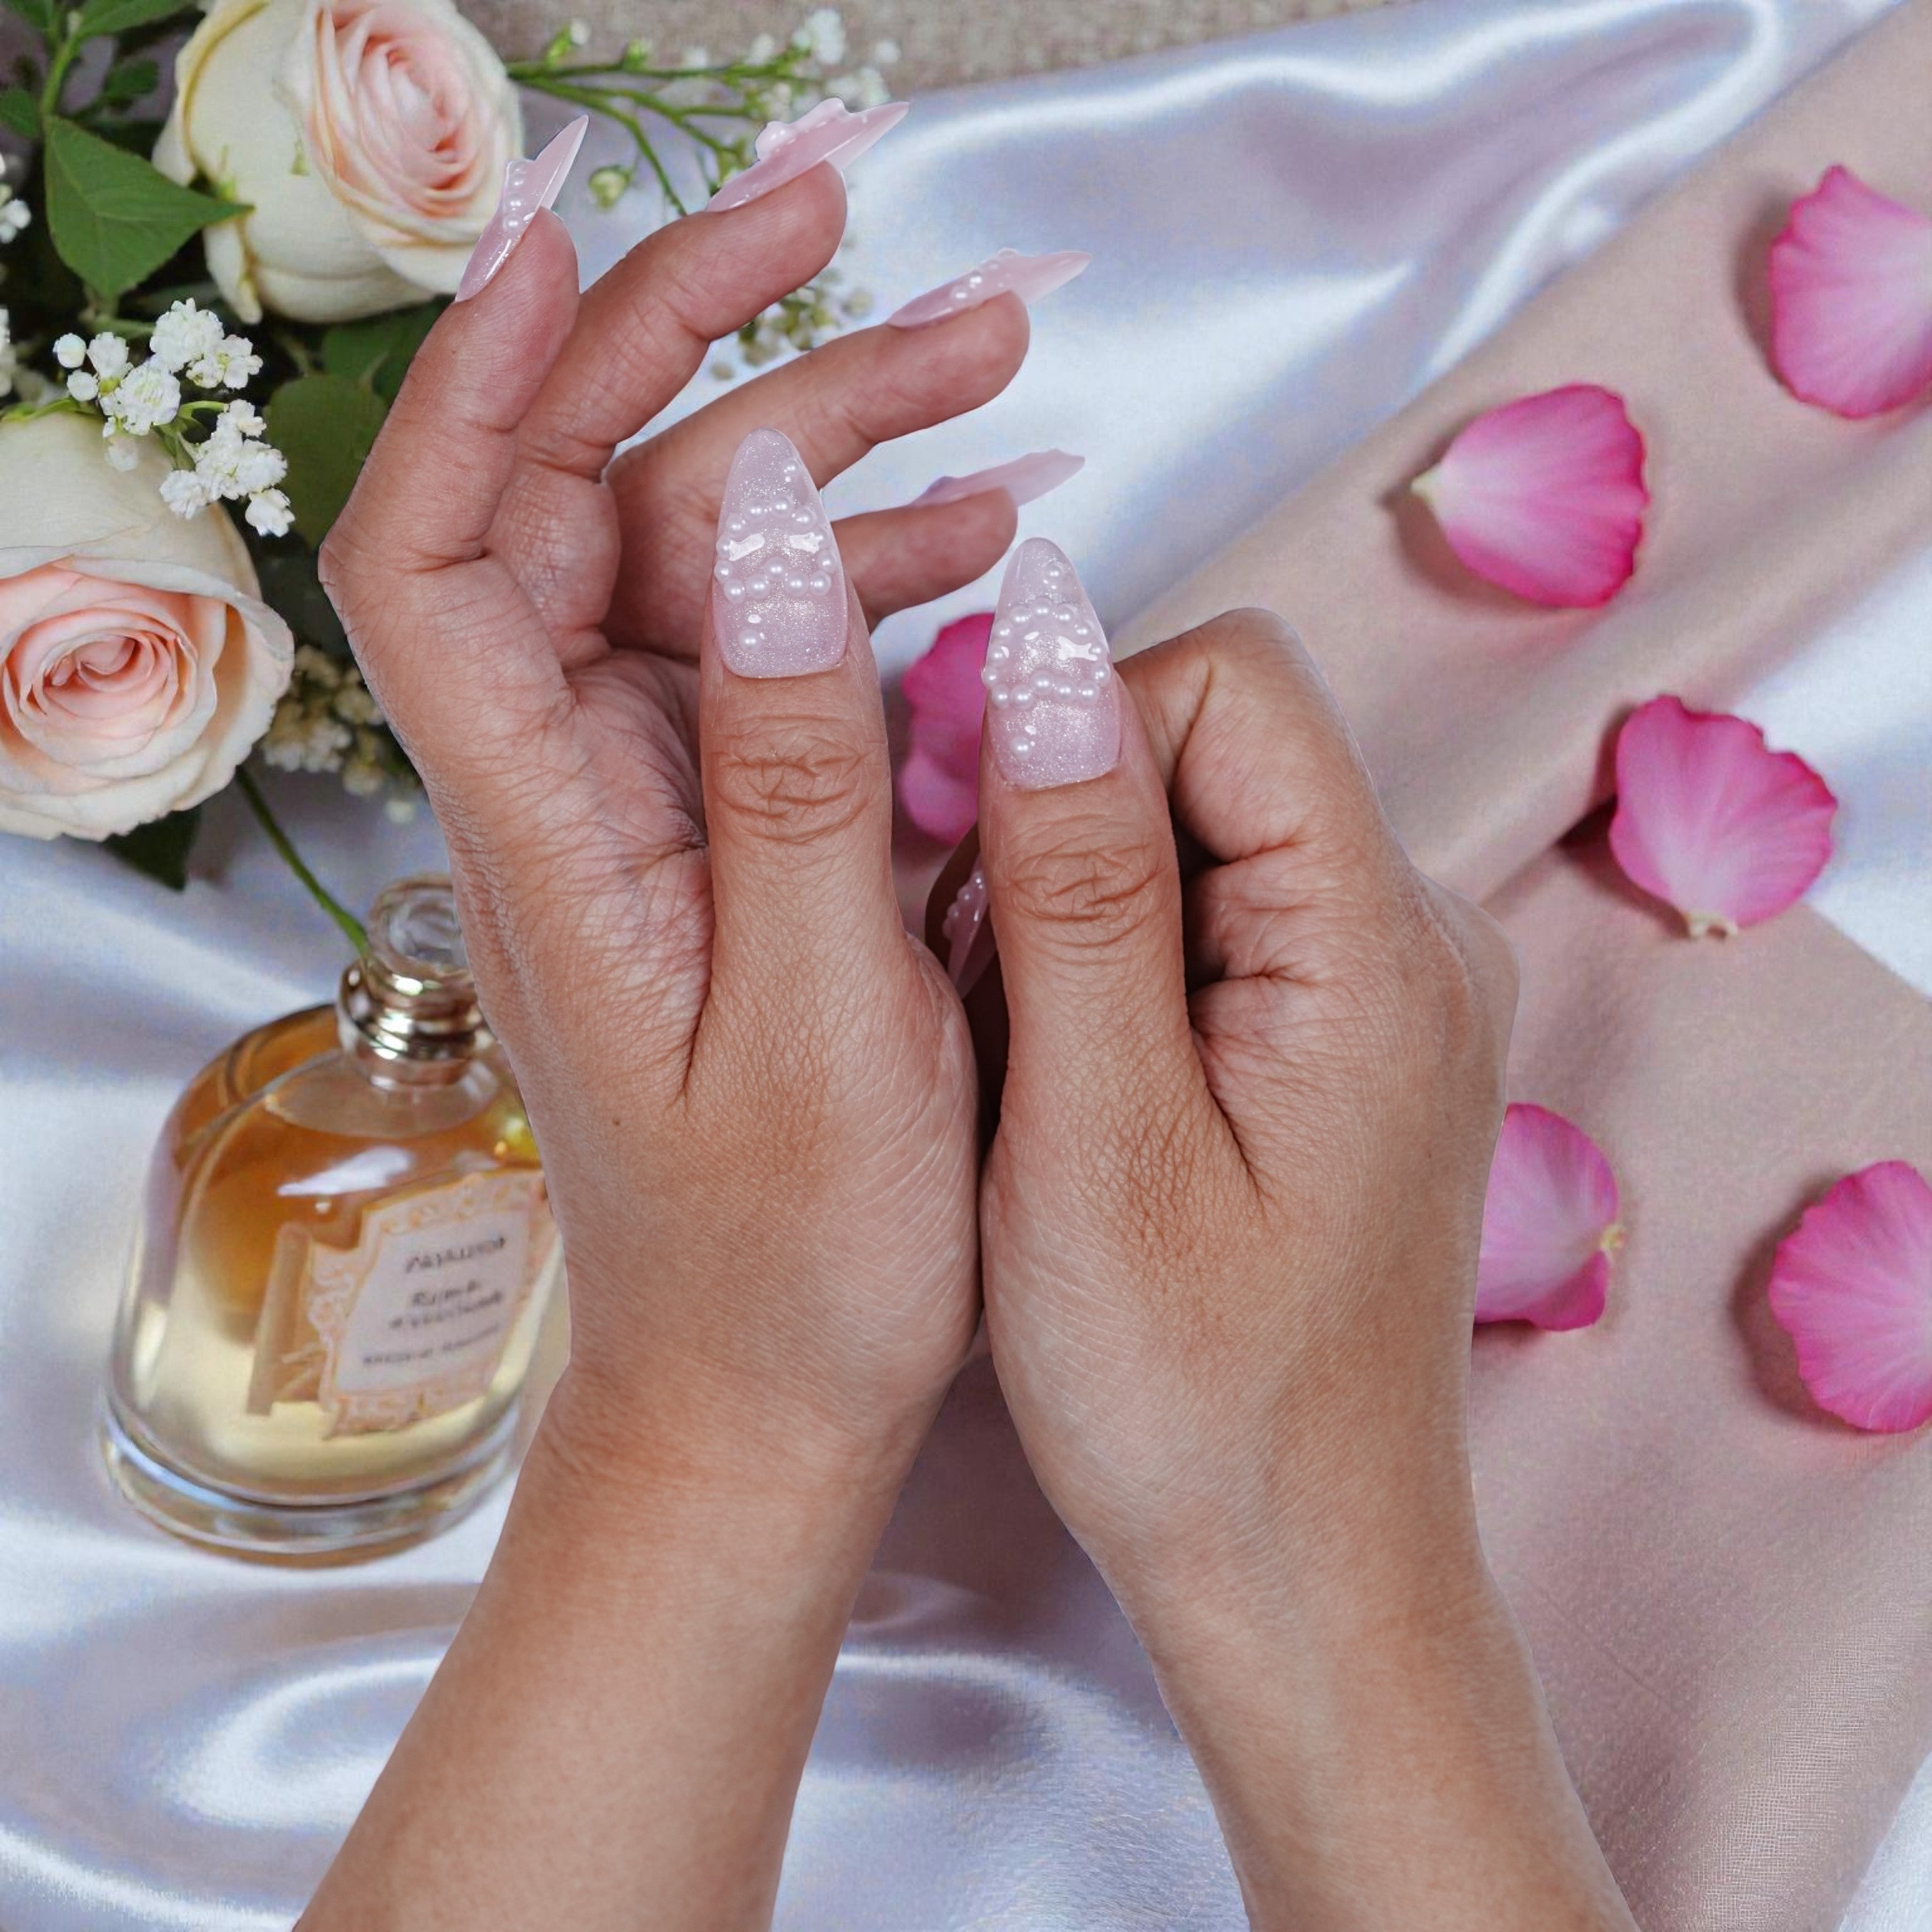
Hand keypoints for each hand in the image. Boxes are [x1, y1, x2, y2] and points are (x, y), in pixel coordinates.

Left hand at [306, 171, 1009, 1929]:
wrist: (770, 1389)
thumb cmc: (792, 1257)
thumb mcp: (819, 1021)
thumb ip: (789, 774)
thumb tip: (781, 530)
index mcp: (558, 834)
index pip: (443, 551)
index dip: (482, 377)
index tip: (584, 239)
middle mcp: (580, 793)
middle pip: (600, 506)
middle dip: (746, 363)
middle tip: (919, 278)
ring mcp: (654, 803)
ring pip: (710, 563)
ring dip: (842, 456)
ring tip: (1004, 385)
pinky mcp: (726, 830)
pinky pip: (777, 655)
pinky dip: (871, 578)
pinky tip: (981, 547)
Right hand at [968, 552, 1635, 1928]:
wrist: (1302, 1563)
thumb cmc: (1193, 1398)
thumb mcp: (1098, 1138)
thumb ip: (1079, 880)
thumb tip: (1045, 638)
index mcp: (1377, 942)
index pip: (1226, 680)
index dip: (1071, 733)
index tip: (981, 882)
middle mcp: (1413, 935)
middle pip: (1208, 745)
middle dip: (1060, 835)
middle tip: (1002, 1015)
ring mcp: (1382, 985)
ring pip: (1191, 829)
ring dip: (1072, 912)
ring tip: (1034, 1074)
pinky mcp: (1341, 1035)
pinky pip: (1210, 916)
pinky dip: (1111, 970)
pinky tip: (1074, 1092)